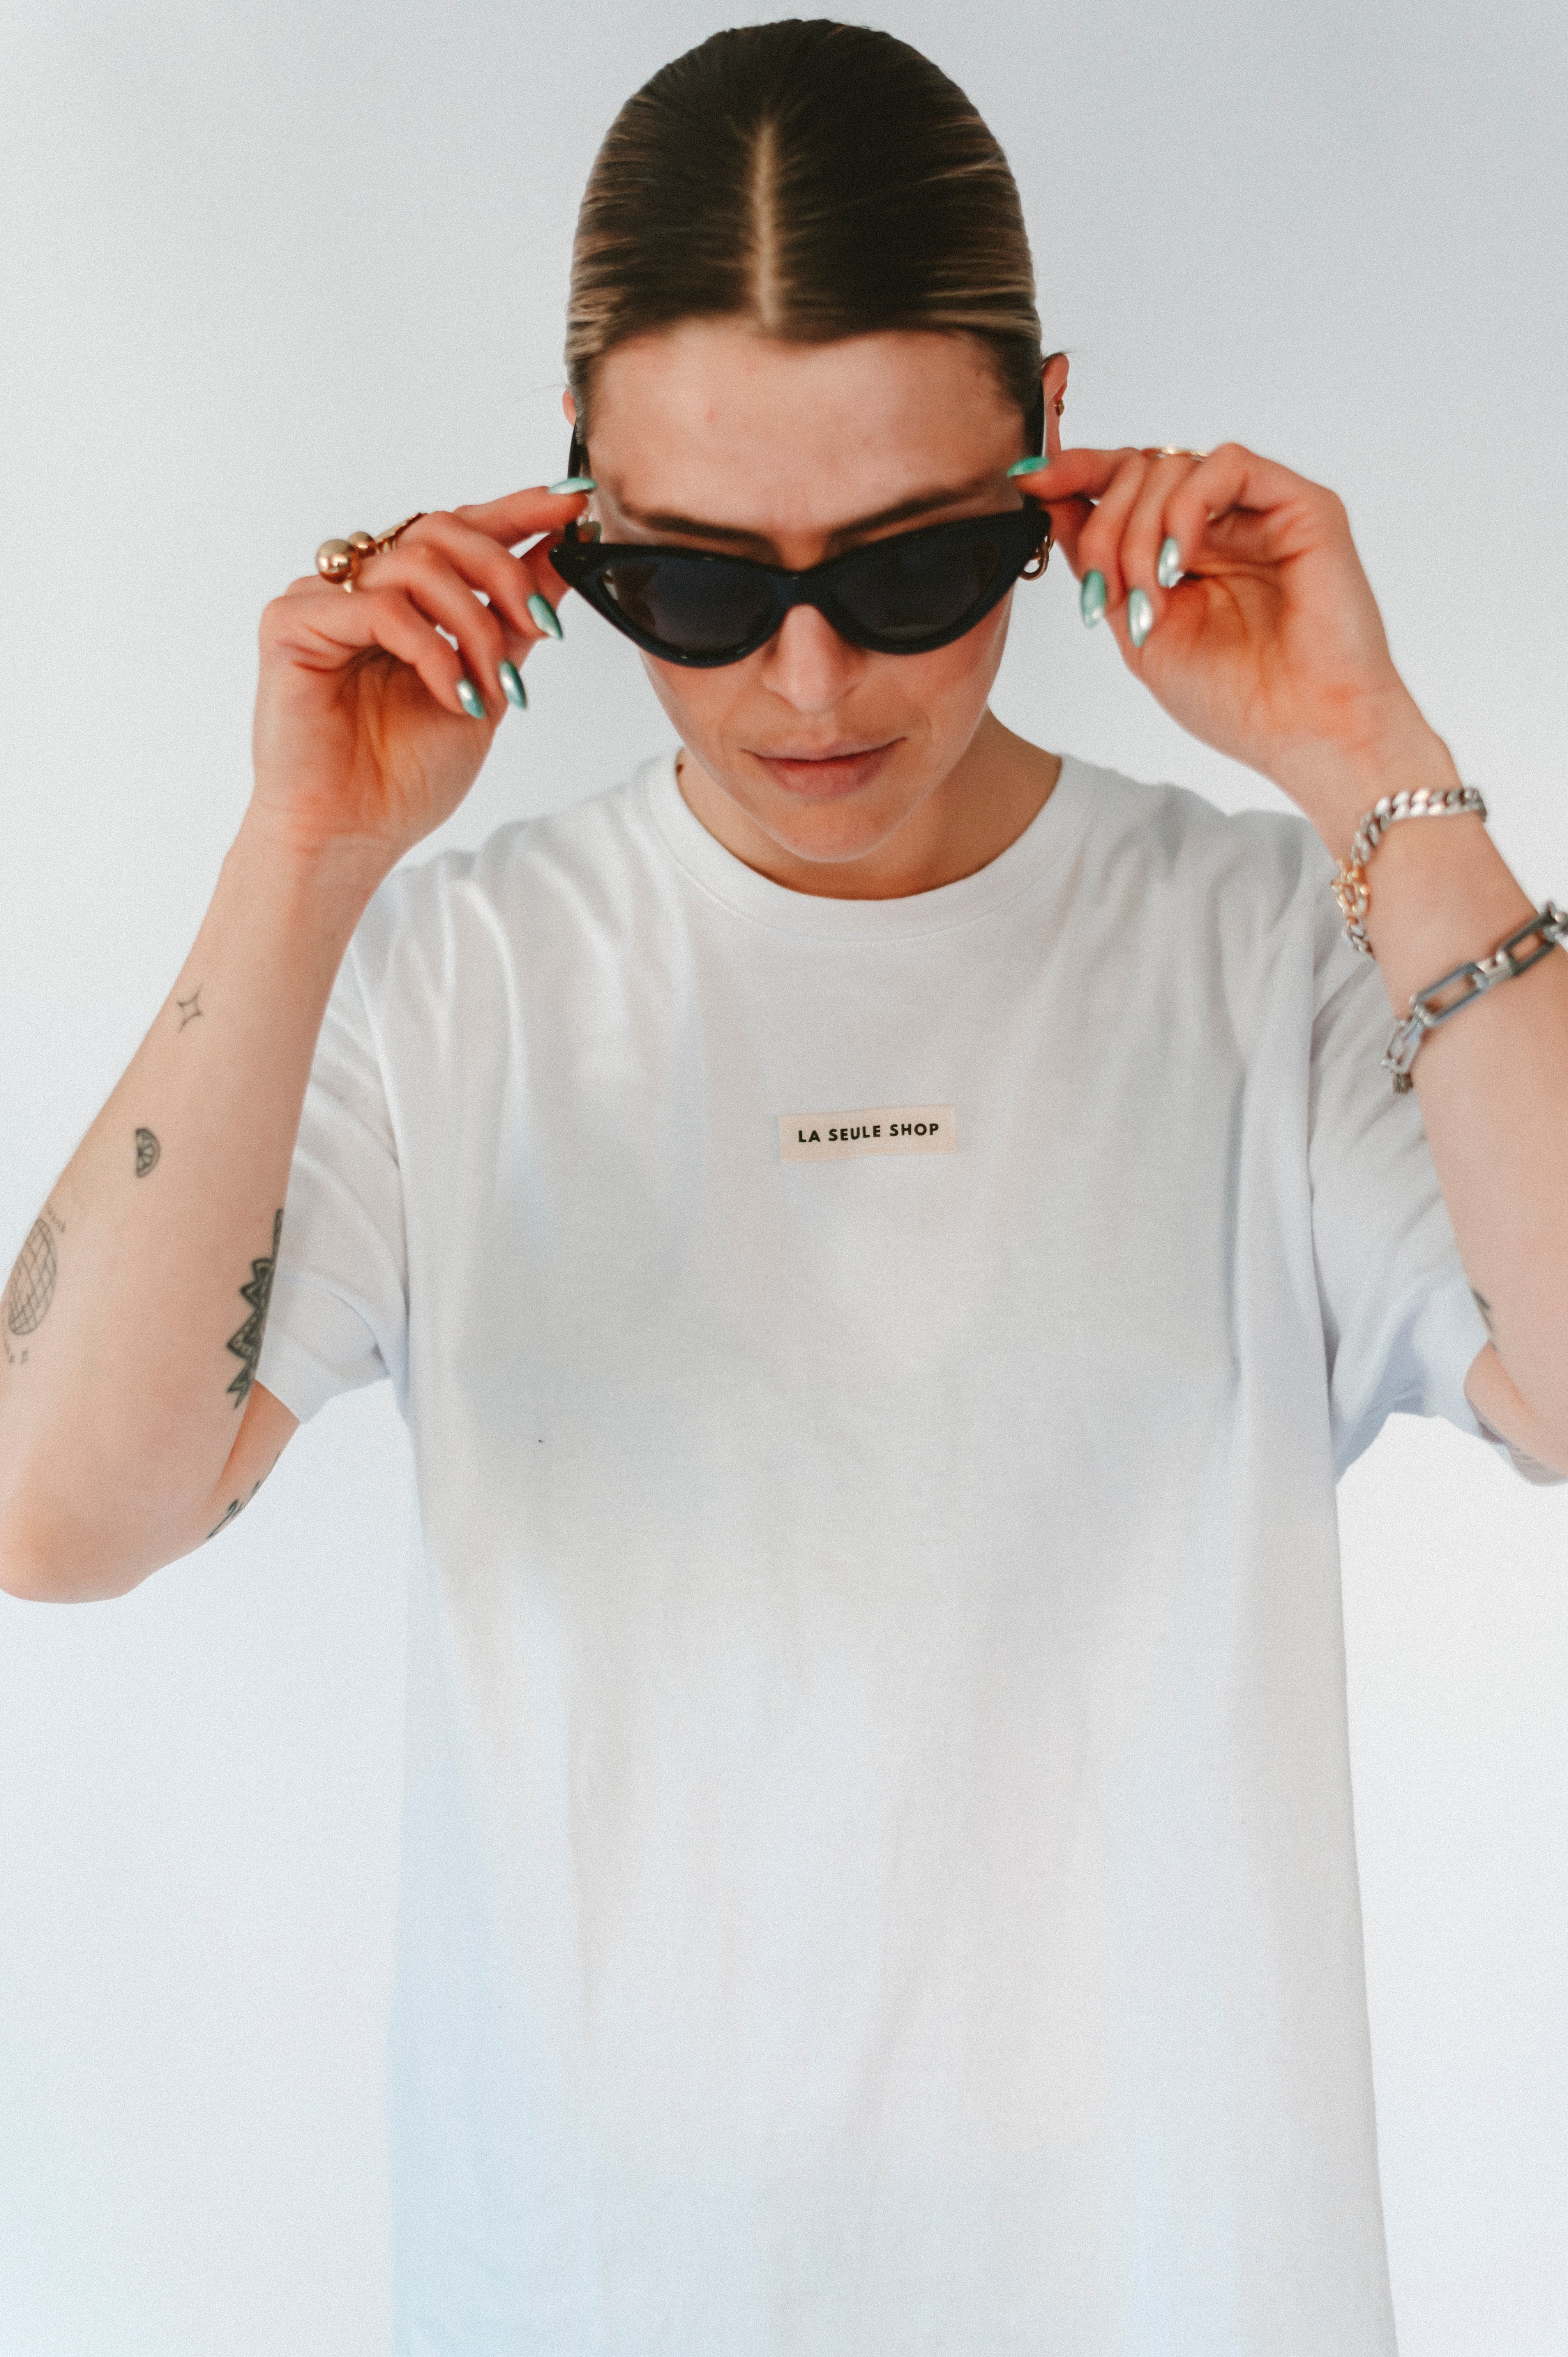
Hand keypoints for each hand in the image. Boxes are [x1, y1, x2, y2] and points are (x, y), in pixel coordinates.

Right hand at [249, 487, 587, 868]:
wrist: (352, 836)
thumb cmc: (405, 776)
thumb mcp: (487, 685)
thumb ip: (516, 620)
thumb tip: (564, 552)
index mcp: (401, 596)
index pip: (460, 529)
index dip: (518, 511)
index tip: (575, 502)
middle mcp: (357, 587)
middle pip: (441, 529)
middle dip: (506, 574)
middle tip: (542, 625)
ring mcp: (319, 600)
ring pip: (417, 563)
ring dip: (474, 625)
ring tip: (492, 690)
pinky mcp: (290, 623)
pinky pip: (381, 608)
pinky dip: (432, 651)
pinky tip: (453, 696)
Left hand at [1038, 443, 1453, 847]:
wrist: (1304, 732)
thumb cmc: (1234, 699)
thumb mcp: (1138, 632)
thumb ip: (1098, 565)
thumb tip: (1046, 501)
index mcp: (1183, 551)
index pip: (1120, 485)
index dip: (1073, 475)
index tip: (1028, 483)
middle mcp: (1220, 522)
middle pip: (1136, 471)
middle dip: (1104, 526)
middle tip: (1108, 589)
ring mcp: (1259, 510)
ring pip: (1172, 464)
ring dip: (1140, 529)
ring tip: (1151, 594)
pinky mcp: (1300, 504)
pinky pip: (1226, 464)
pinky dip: (1187, 504)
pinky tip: (1181, 559)